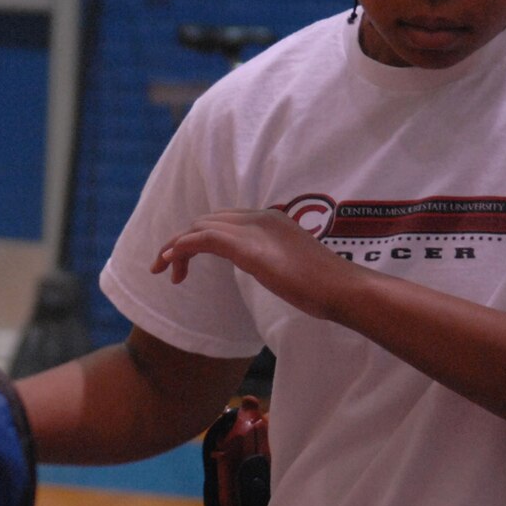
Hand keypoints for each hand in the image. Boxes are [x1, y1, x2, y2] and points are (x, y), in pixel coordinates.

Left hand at [151, 208, 351, 320]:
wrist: (343, 288)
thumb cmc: (326, 287)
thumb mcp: (292, 268)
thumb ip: (275, 261)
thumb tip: (267, 270)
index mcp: (271, 220)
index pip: (224, 221)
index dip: (200, 238)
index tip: (188, 264)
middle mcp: (260, 217)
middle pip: (207, 221)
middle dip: (182, 242)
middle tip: (169, 270)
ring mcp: (254, 228)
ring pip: (200, 227)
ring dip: (175, 247)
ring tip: (161, 269)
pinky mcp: (247, 247)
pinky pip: (202, 239)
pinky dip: (181, 248)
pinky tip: (170, 262)